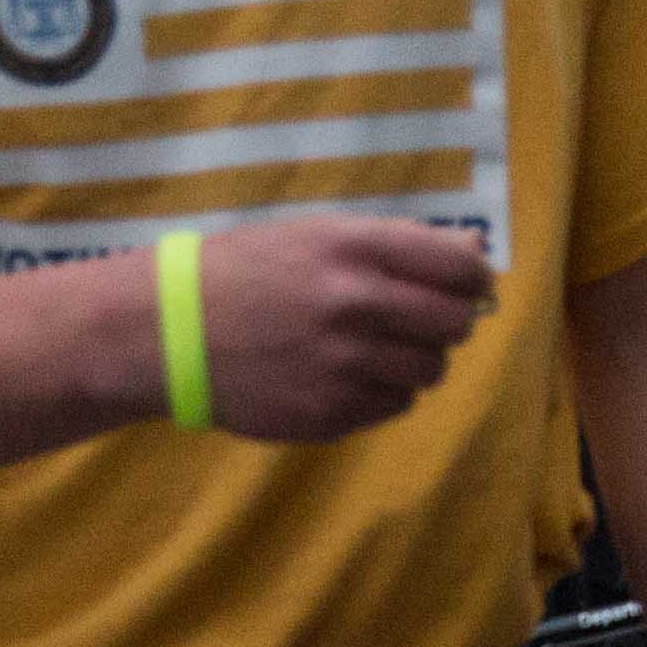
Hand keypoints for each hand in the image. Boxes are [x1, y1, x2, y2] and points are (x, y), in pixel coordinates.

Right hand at [174, 217, 497, 441]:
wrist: (171, 329)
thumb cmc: (248, 272)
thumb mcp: (315, 235)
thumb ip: (396, 244)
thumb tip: (475, 252)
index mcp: (355, 249)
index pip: (457, 268)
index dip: (473, 279)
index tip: (470, 287)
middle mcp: (356, 304)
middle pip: (454, 324)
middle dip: (448, 323)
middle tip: (421, 321)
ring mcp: (345, 364)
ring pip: (430, 371)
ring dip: (416, 360)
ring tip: (376, 349)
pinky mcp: (332, 411)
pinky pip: (395, 405)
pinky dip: (384, 392)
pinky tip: (347, 374)